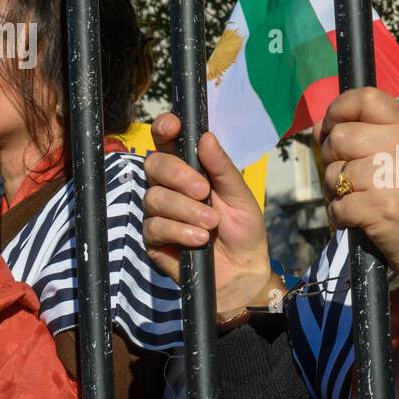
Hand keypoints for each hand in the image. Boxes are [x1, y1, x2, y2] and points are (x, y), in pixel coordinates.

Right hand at [142, 113, 276, 313]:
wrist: (243, 271)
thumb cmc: (243, 229)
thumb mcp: (240, 196)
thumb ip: (222, 168)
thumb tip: (206, 137)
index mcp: (190, 170)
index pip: (167, 142)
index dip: (164, 129)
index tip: (172, 127)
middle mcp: (169, 187)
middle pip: (154, 165)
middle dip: (178, 175)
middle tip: (203, 191)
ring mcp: (159, 213)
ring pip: (154, 197)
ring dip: (185, 209)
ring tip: (211, 224)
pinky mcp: (154, 240)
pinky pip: (155, 227)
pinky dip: (179, 231)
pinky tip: (199, 239)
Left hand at [315, 87, 398, 278]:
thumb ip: (363, 136)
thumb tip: (319, 126)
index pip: (366, 98)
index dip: (339, 109)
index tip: (333, 127)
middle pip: (339, 136)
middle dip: (332, 159)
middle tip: (348, 177)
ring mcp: (391, 178)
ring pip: (334, 173)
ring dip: (336, 192)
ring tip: (357, 200)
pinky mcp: (380, 209)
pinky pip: (337, 205)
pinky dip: (340, 216)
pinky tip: (357, 219)